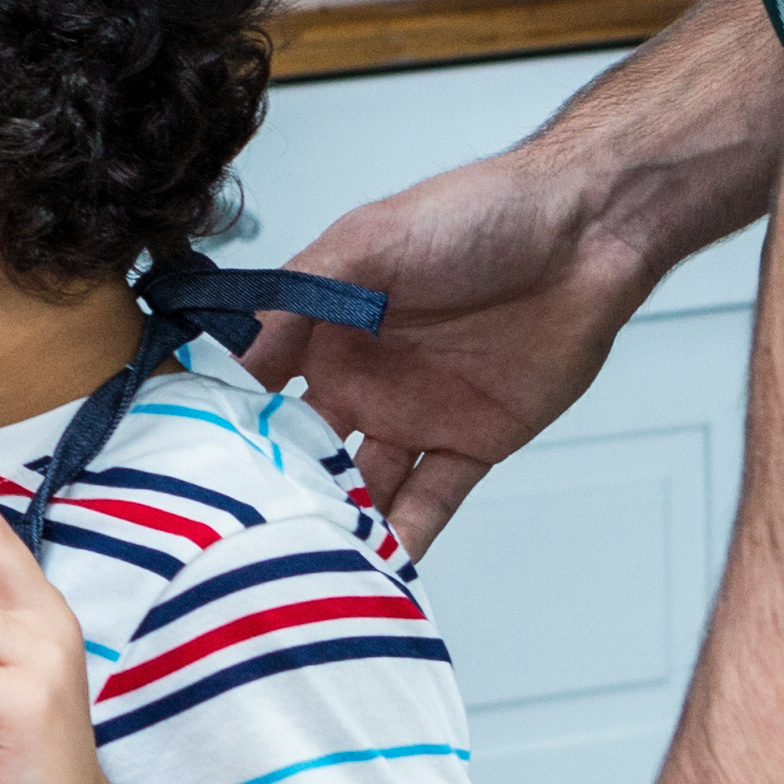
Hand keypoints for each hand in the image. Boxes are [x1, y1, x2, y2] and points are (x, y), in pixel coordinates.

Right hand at [238, 147, 660, 552]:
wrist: (587, 234)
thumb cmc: (479, 214)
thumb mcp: (368, 241)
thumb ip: (297, 298)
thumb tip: (228, 354)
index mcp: (326, 326)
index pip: (259, 386)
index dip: (230, 423)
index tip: (195, 465)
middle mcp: (362, 376)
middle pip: (306, 449)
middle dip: (278, 489)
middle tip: (244, 535)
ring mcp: (417, 413)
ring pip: (365, 485)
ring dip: (339, 522)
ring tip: (303, 563)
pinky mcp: (474, 442)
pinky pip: (433, 500)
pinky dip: (407, 537)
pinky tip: (376, 568)